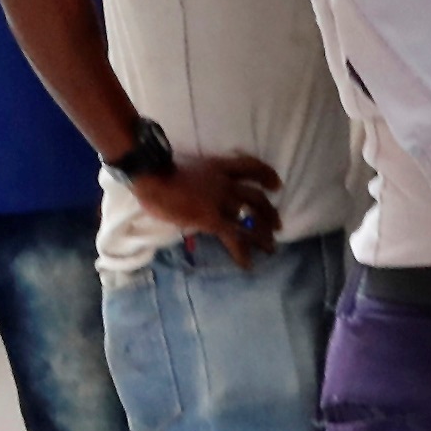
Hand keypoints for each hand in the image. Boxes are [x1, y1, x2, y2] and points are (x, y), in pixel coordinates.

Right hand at [130, 144, 286, 263]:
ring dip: (263, 236)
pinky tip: (247, 264)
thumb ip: (202, 178)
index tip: (276, 185)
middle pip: (257, 198)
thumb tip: (202, 188)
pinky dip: (242, 252)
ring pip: (251, 219)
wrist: (153, 177)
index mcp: (219, 167)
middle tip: (278, 226)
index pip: (250, 167)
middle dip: (270, 213)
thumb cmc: (162, 172)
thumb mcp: (190, 167)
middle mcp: (226, 183)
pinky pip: (234, 238)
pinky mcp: (214, 220)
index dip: (266, 175)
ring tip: (271, 249)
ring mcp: (222, 202)